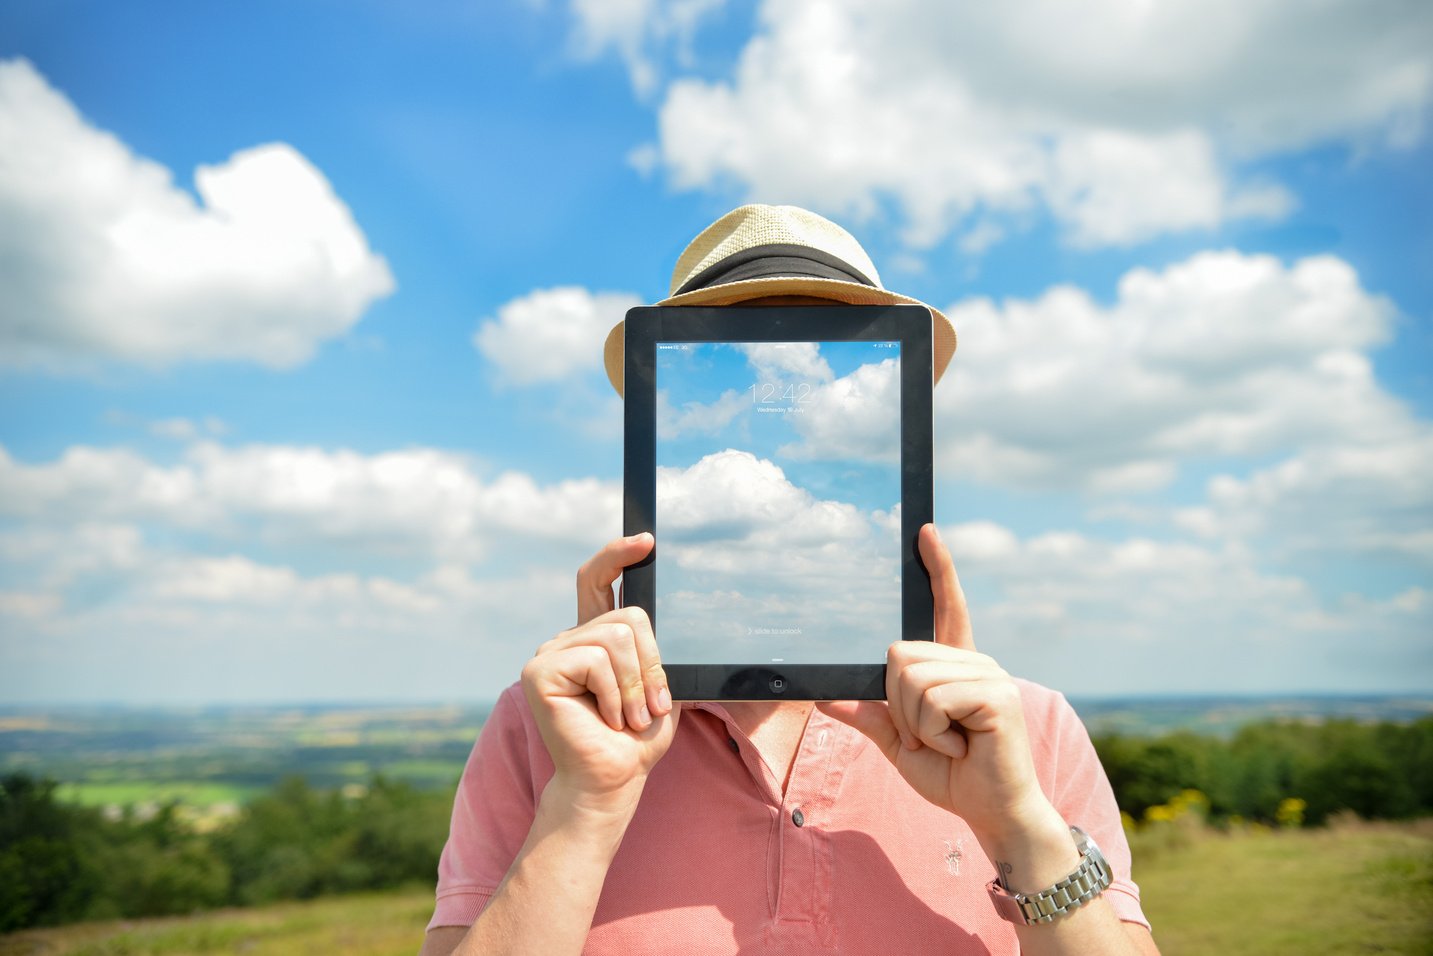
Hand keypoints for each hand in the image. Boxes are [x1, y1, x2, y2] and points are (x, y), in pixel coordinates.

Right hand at [521, 533, 677, 812]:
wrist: (612, 780)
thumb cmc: (635, 740)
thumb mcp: (658, 687)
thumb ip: (653, 651)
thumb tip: (658, 619)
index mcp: (593, 640)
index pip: (597, 582)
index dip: (617, 555)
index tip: (647, 541)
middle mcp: (568, 640)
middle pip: (629, 616)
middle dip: (652, 664)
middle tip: (649, 707)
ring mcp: (549, 653)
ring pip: (618, 637)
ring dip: (637, 686)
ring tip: (629, 718)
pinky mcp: (539, 671)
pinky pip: (598, 661)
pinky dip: (617, 695)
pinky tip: (607, 719)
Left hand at [818, 524, 1056, 844]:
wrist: (991, 813)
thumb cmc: (952, 777)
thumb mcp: (900, 742)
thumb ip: (869, 715)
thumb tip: (823, 696)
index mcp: (955, 665)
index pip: (945, 605)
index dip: (937, 567)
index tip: (924, 530)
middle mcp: (975, 660)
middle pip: (898, 655)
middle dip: (898, 705)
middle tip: (930, 736)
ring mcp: (989, 674)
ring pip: (910, 678)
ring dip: (915, 723)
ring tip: (948, 742)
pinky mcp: (997, 694)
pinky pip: (932, 700)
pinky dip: (932, 732)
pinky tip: (961, 746)